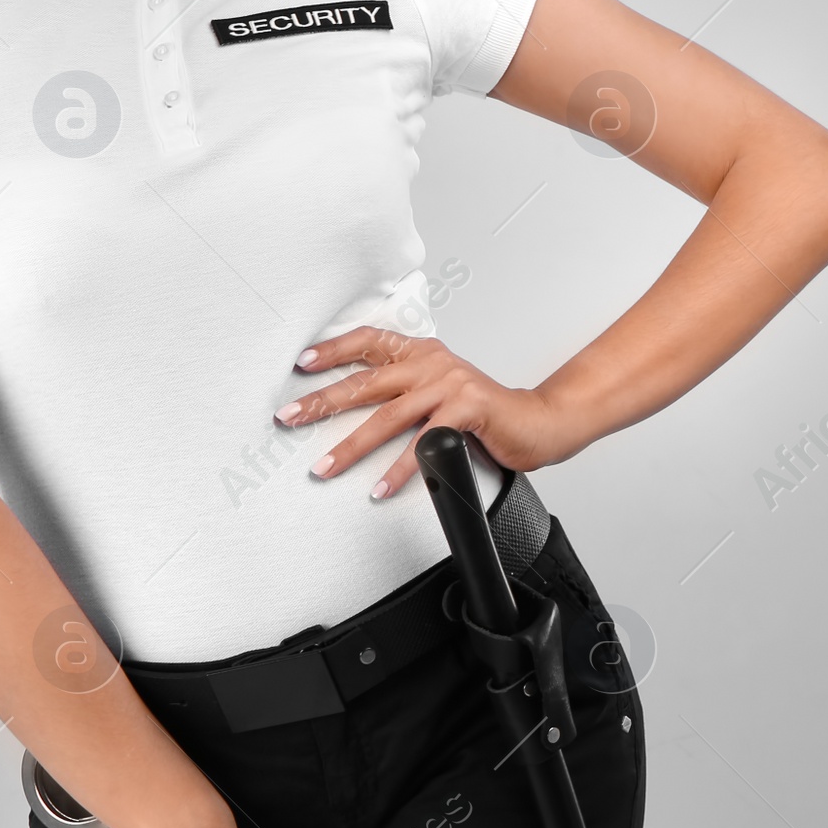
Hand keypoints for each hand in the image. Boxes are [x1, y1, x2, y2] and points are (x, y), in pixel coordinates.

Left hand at [274, 327, 578, 496]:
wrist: (538, 422)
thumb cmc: (486, 414)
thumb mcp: (442, 392)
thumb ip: (407, 393)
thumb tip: (357, 409)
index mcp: (423, 353)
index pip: (369, 341)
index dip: (334, 350)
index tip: (303, 363)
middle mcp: (433, 362)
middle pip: (366, 381)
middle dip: (322, 402)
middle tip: (289, 416)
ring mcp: (450, 383)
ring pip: (387, 417)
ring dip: (351, 446)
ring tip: (325, 466)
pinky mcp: (466, 408)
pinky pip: (424, 445)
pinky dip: (400, 470)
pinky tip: (381, 487)